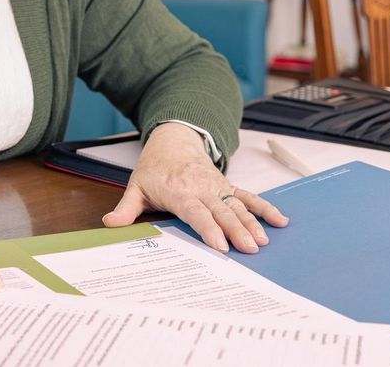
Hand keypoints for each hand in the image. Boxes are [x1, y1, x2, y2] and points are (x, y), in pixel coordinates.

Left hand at [102, 123, 288, 252]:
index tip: (220, 246)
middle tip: (250, 249)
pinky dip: (265, 208)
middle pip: (221, 212)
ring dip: (252, 223)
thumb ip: (126, 209)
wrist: (173, 141)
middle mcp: (202, 189)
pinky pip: (249, 197)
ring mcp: (218, 188)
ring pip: (238, 206)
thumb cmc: (154, 168)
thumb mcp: (136, 187)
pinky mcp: (228, 187)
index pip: (196, 212)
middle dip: (236, 231)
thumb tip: (109, 224)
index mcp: (180, 192)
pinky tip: (280, 221)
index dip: (209, 229)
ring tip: (263, 240)